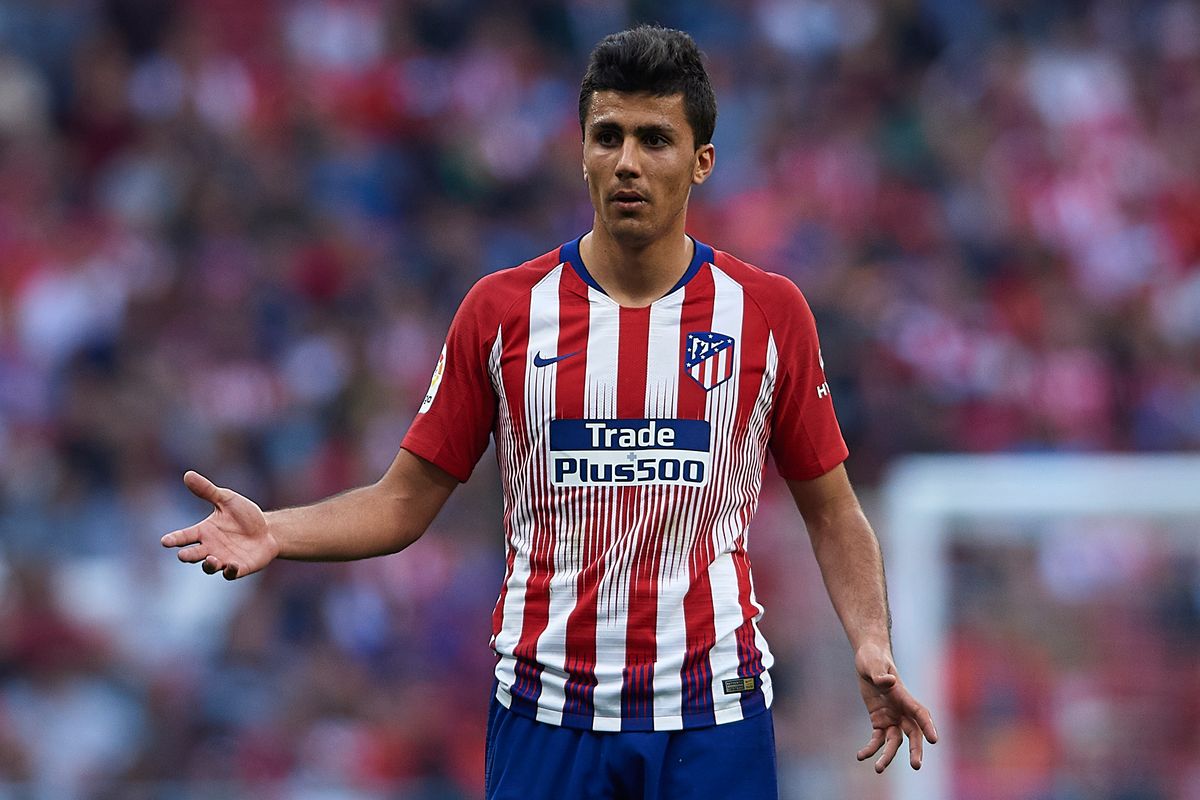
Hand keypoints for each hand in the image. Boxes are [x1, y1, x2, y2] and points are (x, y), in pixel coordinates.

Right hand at [160, 471, 277, 579]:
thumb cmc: (244, 515)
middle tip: (182, 555)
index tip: (165, 541)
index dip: (174, 539)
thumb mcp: (227, 499)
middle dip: (188, 556)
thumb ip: (207, 490)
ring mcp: (223, 559)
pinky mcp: (238, 568)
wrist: (268, 530)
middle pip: (193, 555)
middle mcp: (210, 548)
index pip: (184, 536)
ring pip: (209, 567)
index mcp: (204, 532)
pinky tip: (232, 565)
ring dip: (208, 564)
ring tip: (211, 559)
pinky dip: (229, 571)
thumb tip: (187, 474)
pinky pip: (230, 574)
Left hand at [854, 642, 937, 772]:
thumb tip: (889, 681)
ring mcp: (891, 717)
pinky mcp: (879, 721)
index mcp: (903, 696)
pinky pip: (877, 738)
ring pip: (895, 741)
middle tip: (916, 766)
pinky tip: (860, 756)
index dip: (928, 726)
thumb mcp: (873, 664)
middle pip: (913, 733)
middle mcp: (901, 710)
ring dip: (888, 755)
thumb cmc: (873, 659)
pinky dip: (870, 748)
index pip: (920, 713)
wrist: (868, 659)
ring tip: (878, 768)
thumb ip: (880, 675)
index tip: (935, 740)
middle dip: (915, 750)